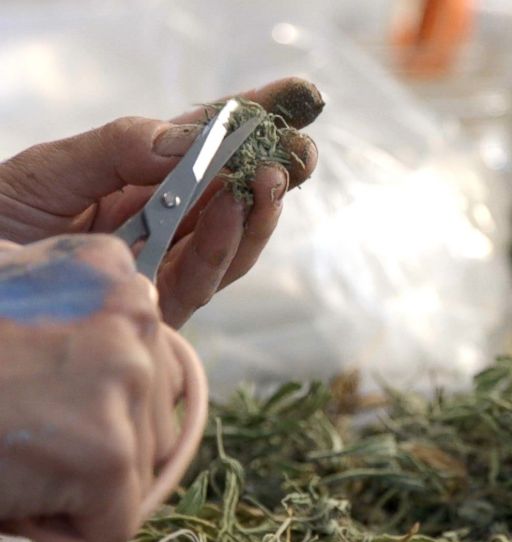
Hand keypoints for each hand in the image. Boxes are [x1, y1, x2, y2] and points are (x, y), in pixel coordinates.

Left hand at [0, 77, 322, 326]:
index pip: (206, 146)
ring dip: (259, 209)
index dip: (252, 122)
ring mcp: (163, 268)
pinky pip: (201, 279)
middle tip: (299, 150)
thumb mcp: (52, 169)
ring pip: (233, 240)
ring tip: (272, 176)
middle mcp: (161, 224)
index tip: (297, 99)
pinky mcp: (157, 312)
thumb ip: (121, 148)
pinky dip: (221, 243)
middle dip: (274, 171)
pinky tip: (233, 206)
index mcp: (138, 180)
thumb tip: (193, 139)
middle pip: (235, 194)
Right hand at [0, 234, 201, 541]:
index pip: (148, 356)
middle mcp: (135, 313)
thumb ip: (74, 319)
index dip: (95, 397)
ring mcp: (126, 378)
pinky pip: (115, 518)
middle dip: (100, 438)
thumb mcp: (10, 294)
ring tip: (15, 452)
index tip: (38, 398)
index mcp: (109, 270)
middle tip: (23, 430)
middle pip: (154, 411)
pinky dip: (67, 524)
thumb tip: (113, 368)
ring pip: (141, 464)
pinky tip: (14, 487)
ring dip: (82, 479)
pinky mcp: (107, 449)